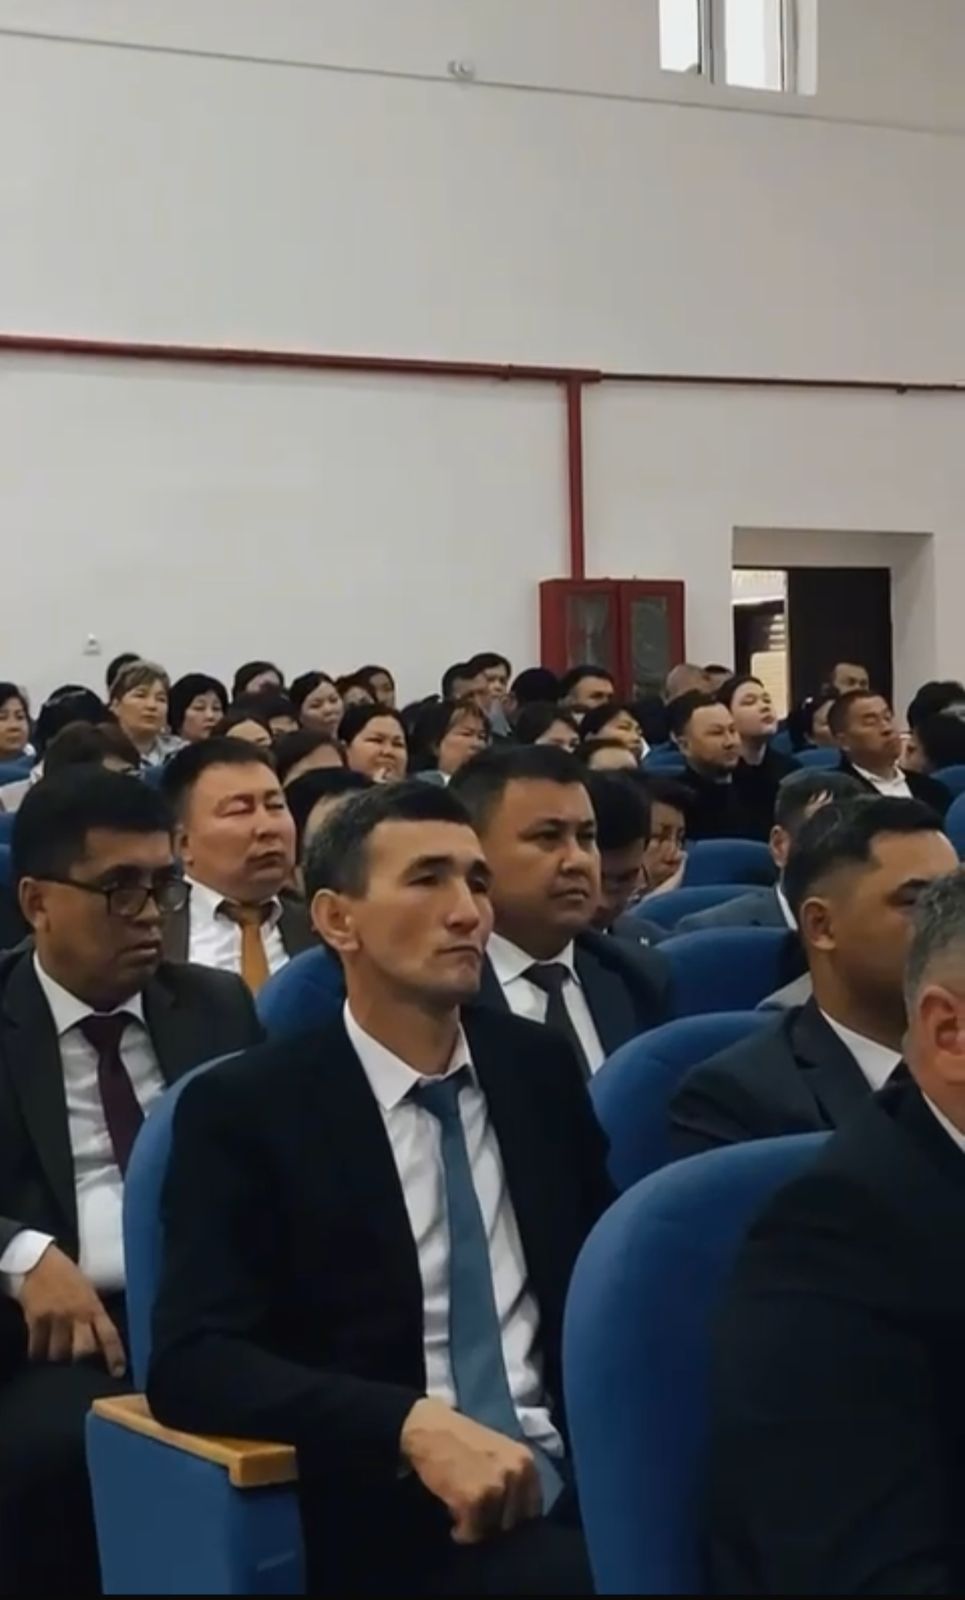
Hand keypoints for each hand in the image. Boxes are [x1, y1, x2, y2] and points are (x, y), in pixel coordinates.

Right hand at [17, 1245, 126, 1376]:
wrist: (40, 1261)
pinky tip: (40, 1351)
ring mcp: (56, 1317)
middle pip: (83, 1350)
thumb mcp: (89, 1290)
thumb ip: (95, 1312)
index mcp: (94, 1306)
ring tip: (58, 1356)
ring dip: (59, 1358)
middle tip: (79, 1363)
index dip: (115, 1356)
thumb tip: (102, 1338)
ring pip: (59, 1353)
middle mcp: (77, 1313)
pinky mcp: (35, 1319)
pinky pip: (37, 1347)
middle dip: (83, 1361)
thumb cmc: (68, 1275)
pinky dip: (38, 1353)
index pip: (109, 1335)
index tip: (118, 1372)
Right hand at [400, 1397, 540, 1543]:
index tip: (499, 1521)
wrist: (429, 1428)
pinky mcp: (474, 1499)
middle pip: (515, 1523)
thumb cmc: (462, 1441)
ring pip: (494, 1531)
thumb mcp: (501, 1454)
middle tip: (480, 1521)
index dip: (515, 1520)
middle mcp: (517, 1474)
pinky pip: (472, 1532)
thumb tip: (518, 1519)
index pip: (532, 1510)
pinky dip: (462, 1532)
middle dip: (498, 1527)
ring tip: (465, 1520)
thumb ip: (514, 1481)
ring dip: (478, 1530)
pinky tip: (454, 1520)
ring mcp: (497, 1487)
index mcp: (527, 1463)